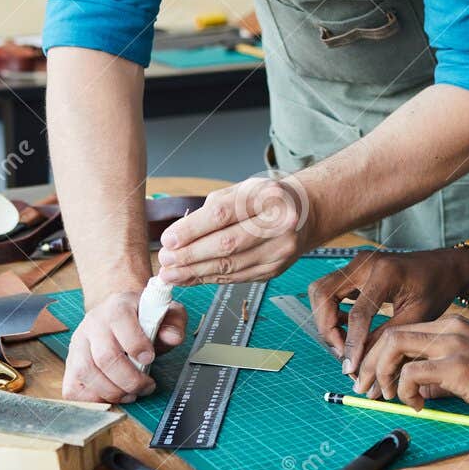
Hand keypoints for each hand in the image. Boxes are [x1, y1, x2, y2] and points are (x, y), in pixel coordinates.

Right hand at [61, 289, 186, 402]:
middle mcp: (93, 324)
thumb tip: (172, 338)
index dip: (136, 345)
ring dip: (113, 392)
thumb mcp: (165, 313)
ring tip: (132, 394)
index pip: (120, 322)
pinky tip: (112, 396)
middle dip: (130, 379)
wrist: (117, 316)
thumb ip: (173, 323)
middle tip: (146, 386)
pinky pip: (73, 388)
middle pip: (105, 357)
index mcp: (116, 307)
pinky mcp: (71, 364)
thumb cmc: (143, 319)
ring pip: (87, 374)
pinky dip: (93, 399)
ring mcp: (78, 345)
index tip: (150, 359)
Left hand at [156, 175, 313, 285]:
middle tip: (166, 260)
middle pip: (227, 244)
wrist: (302, 213)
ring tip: (171, 274)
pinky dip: (211, 279)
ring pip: (231, 266)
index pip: (223, 214)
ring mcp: (281, 249)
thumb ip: (210, 210)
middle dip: (191, 255)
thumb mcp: (241, 190)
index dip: (192, 229)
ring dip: (196, 272)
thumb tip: (176, 239)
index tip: (168, 240)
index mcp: (269, 195)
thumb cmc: (264, 199)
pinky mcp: (276, 269)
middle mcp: (280, 223)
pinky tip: (192, 278)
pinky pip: (237, 277)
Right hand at [307, 248, 468, 374]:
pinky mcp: (354, 270)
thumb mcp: (417, 317)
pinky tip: (348, 330)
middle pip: (323, 295)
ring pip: (320, 292)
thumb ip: (387, 338)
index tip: (351, 368)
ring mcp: (356, 264)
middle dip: (326, 329)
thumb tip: (364, 367)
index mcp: (385, 273)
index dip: (351, 345)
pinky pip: (329, 290)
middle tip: (342, 354)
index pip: (357, 314)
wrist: (443, 267)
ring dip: (325, 321)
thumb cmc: (435, 289)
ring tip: (344, 344)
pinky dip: (331, 312)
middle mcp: (364, 263)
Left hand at [353, 315, 468, 426]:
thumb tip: (412, 389)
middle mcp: (450, 327)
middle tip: (361, 387)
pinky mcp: (457, 366)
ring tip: (387, 396)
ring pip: (395, 346)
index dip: (377, 352)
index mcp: (452, 324)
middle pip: (391, 334)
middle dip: (368, 361)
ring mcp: (453, 344)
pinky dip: (405, 391)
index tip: (368, 374)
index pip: (400, 329)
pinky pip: (411, 374)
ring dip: (381, 374)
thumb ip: (438, 376)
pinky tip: (417, 405)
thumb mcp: (468, 372)